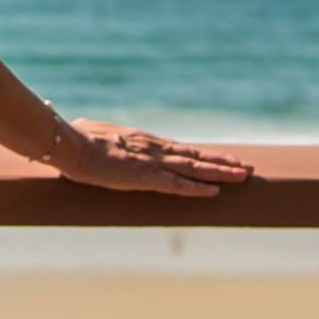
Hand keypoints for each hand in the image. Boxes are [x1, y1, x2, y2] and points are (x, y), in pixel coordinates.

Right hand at [50, 115, 253, 196]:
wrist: (70, 144)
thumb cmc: (76, 137)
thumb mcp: (92, 132)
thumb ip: (99, 135)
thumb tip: (84, 127)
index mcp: (143, 140)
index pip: (180, 149)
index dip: (202, 155)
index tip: (221, 157)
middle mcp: (153, 148)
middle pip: (196, 156)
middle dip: (223, 161)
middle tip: (247, 166)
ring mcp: (151, 162)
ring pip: (194, 167)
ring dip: (221, 171)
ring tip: (244, 175)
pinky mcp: (145, 177)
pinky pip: (177, 185)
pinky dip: (197, 188)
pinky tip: (215, 192)